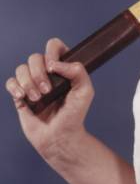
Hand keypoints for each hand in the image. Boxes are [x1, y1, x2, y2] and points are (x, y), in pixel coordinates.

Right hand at [5, 37, 94, 161]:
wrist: (60, 137)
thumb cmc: (75, 115)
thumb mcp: (85, 91)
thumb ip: (77, 71)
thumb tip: (54, 64)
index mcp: (64, 68)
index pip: (54, 46)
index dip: (52, 51)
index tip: (53, 66)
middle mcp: (47, 73)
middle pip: (35, 57)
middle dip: (38, 73)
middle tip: (47, 90)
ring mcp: (33, 83)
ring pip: (21, 68)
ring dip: (28, 82)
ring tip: (38, 98)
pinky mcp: (21, 95)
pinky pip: (11, 82)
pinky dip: (15, 87)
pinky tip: (23, 97)